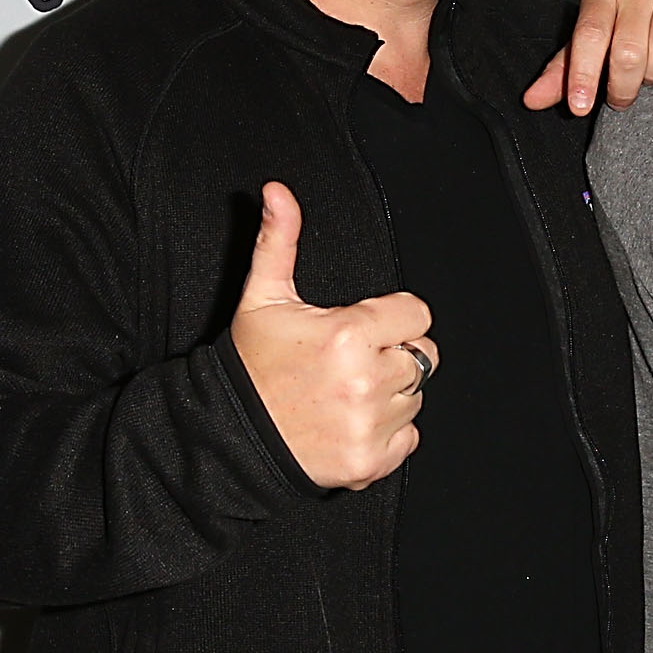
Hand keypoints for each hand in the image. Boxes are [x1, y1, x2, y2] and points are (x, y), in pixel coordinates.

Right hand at [227, 182, 434, 488]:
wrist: (229, 436)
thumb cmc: (250, 366)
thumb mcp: (262, 298)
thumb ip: (279, 240)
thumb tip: (278, 192)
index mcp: (349, 334)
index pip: (418, 314)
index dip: (393, 318)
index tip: (365, 327)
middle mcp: (366, 380)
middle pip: (424, 356)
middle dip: (395, 353)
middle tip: (354, 361)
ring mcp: (370, 424)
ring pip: (417, 397)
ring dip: (391, 394)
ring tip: (346, 392)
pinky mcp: (371, 460)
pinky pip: (410, 437)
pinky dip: (388, 433)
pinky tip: (351, 422)